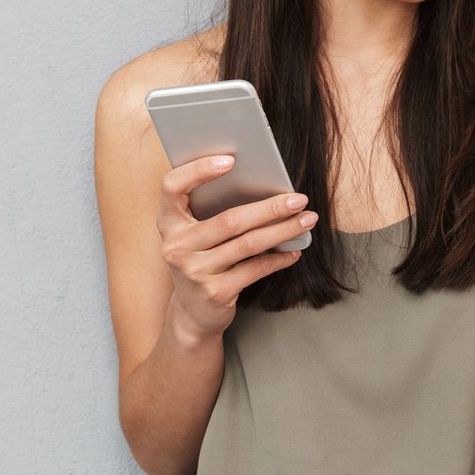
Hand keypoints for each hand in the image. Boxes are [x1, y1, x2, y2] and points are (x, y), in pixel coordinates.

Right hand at [157, 154, 316, 341]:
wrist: (193, 314)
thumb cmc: (201, 261)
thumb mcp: (195, 236)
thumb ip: (211, 211)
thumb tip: (264, 185)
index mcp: (168, 223)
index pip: (173, 187)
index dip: (198, 170)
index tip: (231, 160)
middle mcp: (176, 246)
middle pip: (229, 220)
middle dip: (270, 208)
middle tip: (298, 198)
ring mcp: (195, 271)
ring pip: (248, 244)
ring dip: (283, 230)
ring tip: (306, 220)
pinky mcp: (215, 292)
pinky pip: (255, 269)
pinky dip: (279, 259)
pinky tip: (294, 251)